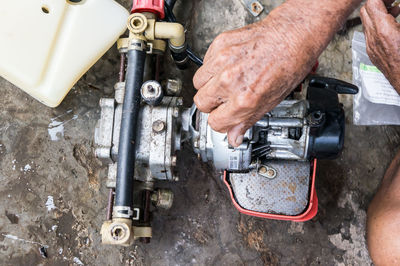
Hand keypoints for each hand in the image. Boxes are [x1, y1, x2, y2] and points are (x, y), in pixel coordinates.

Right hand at [193, 16, 317, 146]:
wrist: (292, 36)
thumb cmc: (288, 66)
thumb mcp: (271, 102)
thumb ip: (247, 120)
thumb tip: (234, 137)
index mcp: (244, 99)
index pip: (215, 122)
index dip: (221, 122)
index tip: (225, 117)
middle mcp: (230, 80)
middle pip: (201, 103)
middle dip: (211, 105)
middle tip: (224, 100)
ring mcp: (223, 61)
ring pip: (198, 83)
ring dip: (208, 86)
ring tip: (224, 82)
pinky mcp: (219, 45)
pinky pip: (204, 63)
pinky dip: (212, 68)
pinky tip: (227, 67)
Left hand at [361, 0, 399, 92]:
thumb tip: (399, 7)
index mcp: (384, 31)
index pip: (372, 3)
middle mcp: (373, 39)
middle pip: (365, 11)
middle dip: (379, 2)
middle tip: (392, 1)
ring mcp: (371, 47)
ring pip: (366, 22)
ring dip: (379, 13)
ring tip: (396, 10)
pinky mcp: (372, 53)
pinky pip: (369, 34)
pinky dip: (378, 25)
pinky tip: (392, 25)